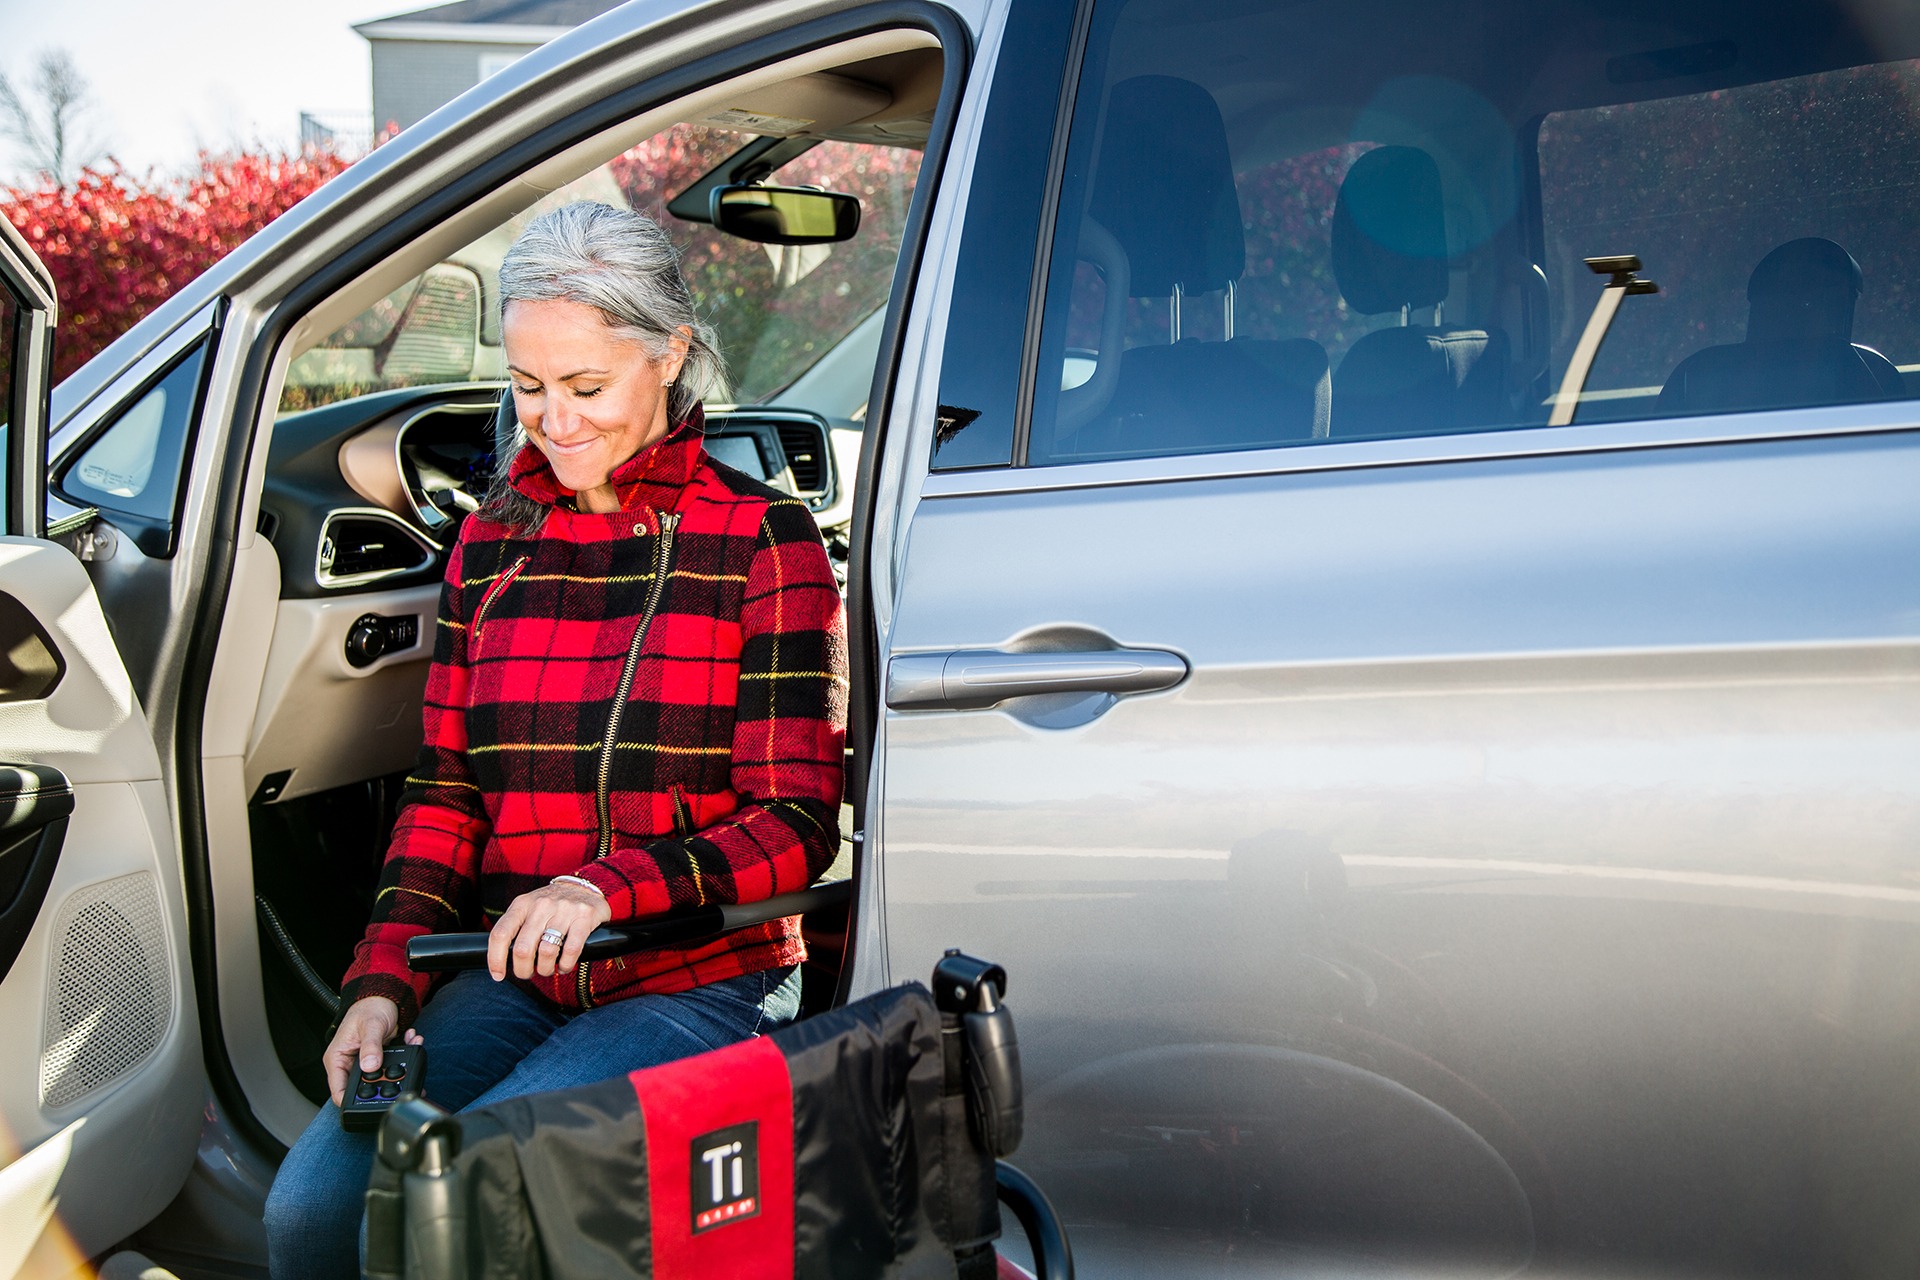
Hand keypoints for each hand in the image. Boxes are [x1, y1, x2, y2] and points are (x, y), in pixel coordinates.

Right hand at [323, 996, 422, 1106]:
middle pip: (363, 1088)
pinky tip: (412, 1041)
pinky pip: (392, 1066)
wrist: (383, 997)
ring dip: (399, 1068)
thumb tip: (370, 1066)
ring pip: (381, 1078)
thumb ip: (371, 1046)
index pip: (339, 1090)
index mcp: (337, 1059)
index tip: (372, 1102)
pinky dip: (405, 1056)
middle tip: (402, 1076)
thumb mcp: (370, 1026)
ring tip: (411, 1048)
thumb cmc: (369, 1007)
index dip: (352, 1102)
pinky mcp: (378, 1060)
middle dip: (384, 1084)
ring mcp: (364, 1063)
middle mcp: (349, 1064)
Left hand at [488, 881, 611, 981]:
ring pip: (546, 952)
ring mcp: (563, 910)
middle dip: (523, 970)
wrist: (585, 886)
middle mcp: (541, 905)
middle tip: (527, 973)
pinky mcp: (584, 917)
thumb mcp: (528, 908)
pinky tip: (564, 965)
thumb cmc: (551, 905)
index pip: (500, 934)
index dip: (495, 959)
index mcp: (522, 904)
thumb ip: (515, 928)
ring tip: (547, 969)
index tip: (498, 975)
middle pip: (522, 949)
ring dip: (545, 969)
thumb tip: (502, 961)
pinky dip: (565, 965)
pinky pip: (571, 950)